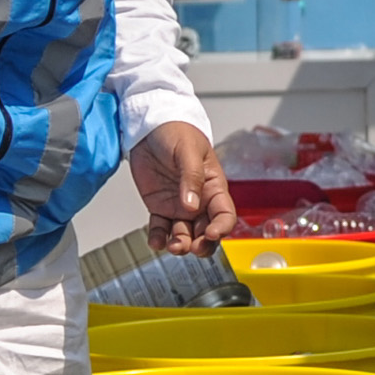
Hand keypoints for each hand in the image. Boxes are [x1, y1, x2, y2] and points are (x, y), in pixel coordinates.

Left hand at [129, 121, 226, 255]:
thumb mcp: (188, 151)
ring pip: (184, 235)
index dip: (221, 228)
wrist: (150, 126)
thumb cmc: (177, 131)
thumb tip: (191, 205)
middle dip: (201, 245)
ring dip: (180, 245)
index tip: (211, 234)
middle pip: (206, 232)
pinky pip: (161, 229)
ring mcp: (179, 206)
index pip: (225, 214)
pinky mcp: (160, 207)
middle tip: (192, 247)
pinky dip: (159, 238)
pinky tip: (156, 241)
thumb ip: (191, 178)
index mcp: (214, 187)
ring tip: (172, 246)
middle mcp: (200, 201)